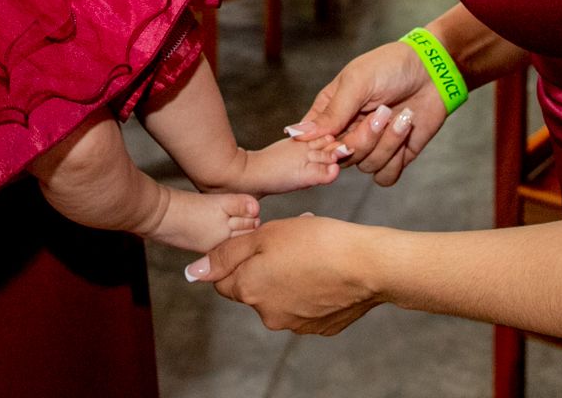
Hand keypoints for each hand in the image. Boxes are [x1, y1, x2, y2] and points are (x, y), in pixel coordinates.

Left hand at [188, 215, 384, 334]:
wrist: (367, 265)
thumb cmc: (317, 242)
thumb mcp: (265, 235)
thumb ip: (226, 254)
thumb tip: (194, 272)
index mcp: (249, 290)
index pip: (224, 280)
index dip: (239, 258)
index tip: (260, 242)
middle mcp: (268, 315)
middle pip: (255, 288)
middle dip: (267, 265)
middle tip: (290, 241)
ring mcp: (295, 324)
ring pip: (282, 295)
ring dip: (289, 276)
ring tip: (313, 252)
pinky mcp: (321, 327)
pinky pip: (306, 306)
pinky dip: (311, 290)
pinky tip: (327, 270)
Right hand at [286, 40, 446, 185]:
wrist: (433, 71)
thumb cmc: (391, 66)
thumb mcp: (358, 81)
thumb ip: (332, 112)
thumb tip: (298, 133)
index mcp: (331, 112)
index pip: (313, 142)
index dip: (325, 146)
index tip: (342, 134)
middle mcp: (348, 132)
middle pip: (342, 157)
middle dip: (365, 138)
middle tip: (384, 112)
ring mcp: (371, 145)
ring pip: (366, 166)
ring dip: (387, 143)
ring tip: (402, 116)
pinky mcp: (394, 156)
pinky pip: (385, 176)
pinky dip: (397, 159)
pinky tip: (406, 131)